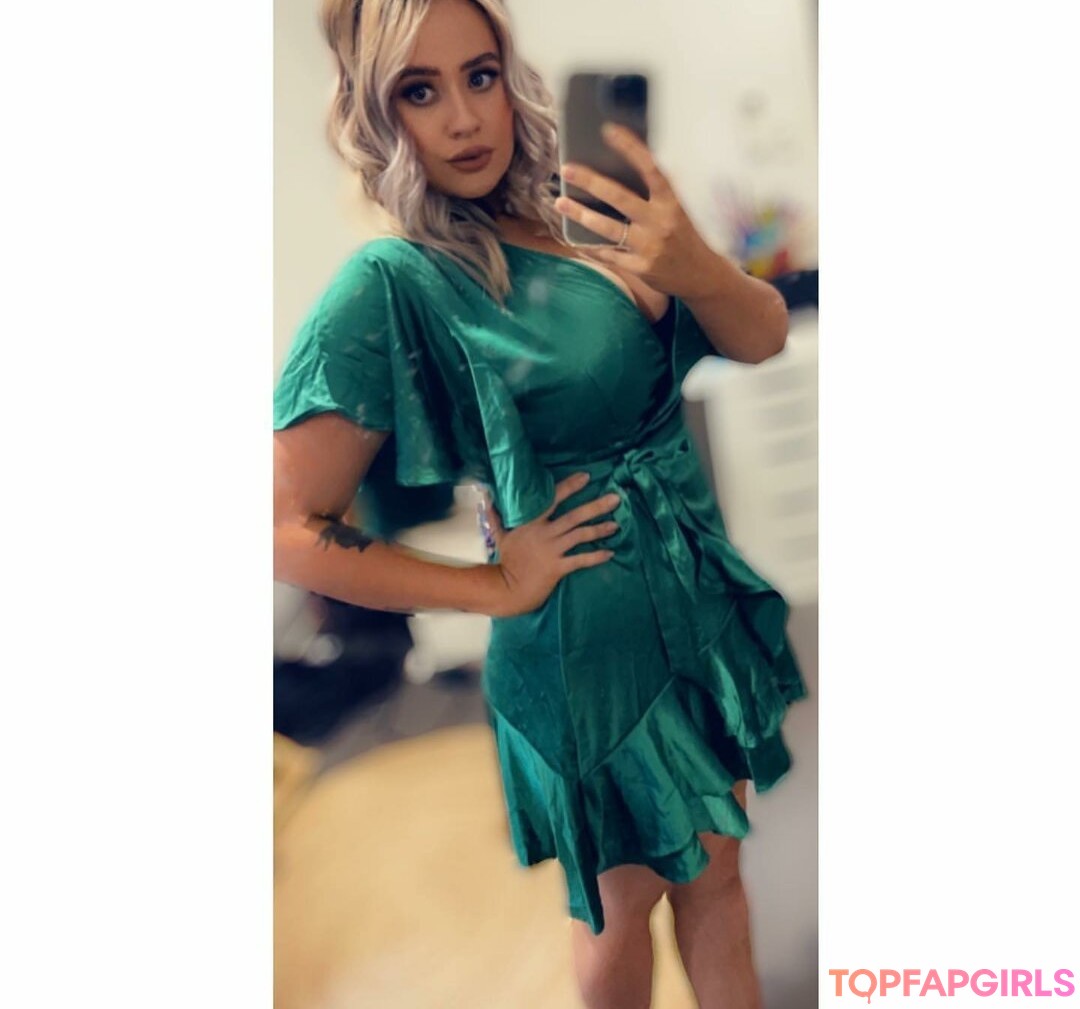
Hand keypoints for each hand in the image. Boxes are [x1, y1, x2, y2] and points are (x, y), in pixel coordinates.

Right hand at [481, 472, 619, 617]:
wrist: (506, 588)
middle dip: (596, 506)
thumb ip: (496, 514)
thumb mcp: (499, 534)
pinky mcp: (558, 568)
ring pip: (580, 536)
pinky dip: (596, 556)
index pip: (553, 499)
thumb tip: (486, 494)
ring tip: (616, 524)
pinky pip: (580, 560)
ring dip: (600, 529)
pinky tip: (610, 553)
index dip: (570, 487)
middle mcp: (545, 534)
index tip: (587, 477)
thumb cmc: (505, 560)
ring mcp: (552, 551)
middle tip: (615, 498)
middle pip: (575, 516)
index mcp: (532, 522)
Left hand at [555, 123, 722, 299]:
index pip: (651, 169)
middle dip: (591, 182)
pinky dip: (592, 247)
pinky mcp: (641, 269)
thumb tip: (631, 163)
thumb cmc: (685, 234)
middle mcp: (660, 223)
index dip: (631, 148)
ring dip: (581, 214)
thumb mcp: (679, 208)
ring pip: (609, 229)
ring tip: (560, 202)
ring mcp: (649, 247)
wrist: (702, 275)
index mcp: (672, 202)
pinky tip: (575, 239)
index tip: (608, 130)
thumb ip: (658, 191)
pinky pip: (610, 255)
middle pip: (620, 198)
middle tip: (567, 169)